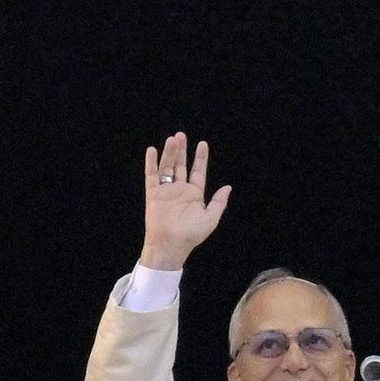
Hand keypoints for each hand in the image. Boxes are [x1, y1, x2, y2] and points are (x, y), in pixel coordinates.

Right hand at [140, 132, 231, 270]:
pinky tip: (152, 150)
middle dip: (182, 151)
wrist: (171, 245)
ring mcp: (166, 191)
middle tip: (181, 135)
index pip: (197, 172)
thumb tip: (228, 187)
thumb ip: (219, 202)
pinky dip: (151, 163)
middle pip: (181, 166)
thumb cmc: (191, 235)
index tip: (202, 144)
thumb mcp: (211, 218)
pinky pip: (152, 175)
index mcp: (194, 195)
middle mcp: (180, 190)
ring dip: (170, 153)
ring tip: (173, 139)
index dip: (200, 158)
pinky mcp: (153, 194)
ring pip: (168, 167)